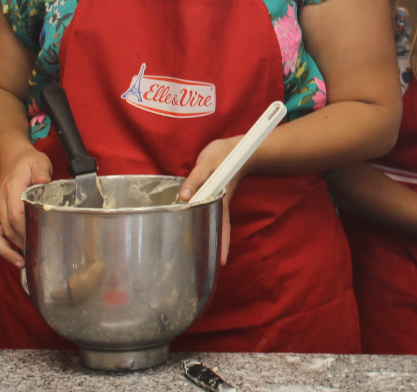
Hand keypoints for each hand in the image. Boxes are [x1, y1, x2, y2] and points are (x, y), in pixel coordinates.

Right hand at [0, 145, 51, 267]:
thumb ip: (41, 172)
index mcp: (11, 188)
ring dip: (8, 250)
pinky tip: (10, 255)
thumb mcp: (38, 162)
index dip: (25, 229)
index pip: (16, 213)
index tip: (37, 240)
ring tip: (22, 262)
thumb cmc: (27, 162)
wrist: (10, 158)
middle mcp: (0, 200)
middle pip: (8, 227)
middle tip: (36, 255)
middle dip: (21, 243)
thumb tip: (43, 182)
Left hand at [181, 136, 246, 265]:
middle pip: (221, 228)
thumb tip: (184, 198)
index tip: (223, 261)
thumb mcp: (206, 164)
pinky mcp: (213, 197)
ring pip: (216, 223)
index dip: (222, 243)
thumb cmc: (220, 157)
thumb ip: (195, 180)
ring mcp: (217, 201)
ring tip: (210, 257)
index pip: (221, 224)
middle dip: (220, 247)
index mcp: (220, 197)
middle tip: (218, 266)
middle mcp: (220, 202)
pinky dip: (206, 225)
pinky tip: (197, 233)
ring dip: (215, 238)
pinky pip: (209, 215)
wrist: (232, 150)